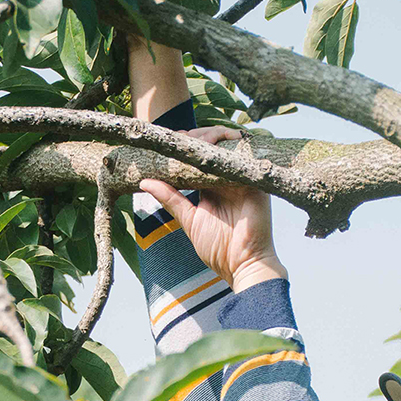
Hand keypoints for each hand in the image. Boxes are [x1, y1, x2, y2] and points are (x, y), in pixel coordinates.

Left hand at [138, 127, 286, 291]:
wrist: (243, 265)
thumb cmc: (218, 249)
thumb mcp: (189, 219)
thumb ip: (170, 198)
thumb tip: (144, 182)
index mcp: (212, 187)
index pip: (198, 159)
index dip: (185, 145)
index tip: (168, 138)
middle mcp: (228, 179)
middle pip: (213, 147)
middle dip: (197, 136)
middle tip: (180, 135)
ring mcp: (242, 179)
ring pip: (228, 146)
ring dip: (212, 136)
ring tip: (195, 137)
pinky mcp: (256, 182)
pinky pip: (246, 156)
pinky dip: (231, 145)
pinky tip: (215, 143)